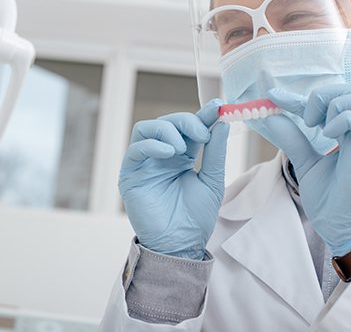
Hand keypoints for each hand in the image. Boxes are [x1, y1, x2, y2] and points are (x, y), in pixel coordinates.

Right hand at [119, 99, 229, 259]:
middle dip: (186, 121)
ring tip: (183, 148)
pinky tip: (170, 153)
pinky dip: (152, 144)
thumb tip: (220, 122)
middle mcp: (161, 155)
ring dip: (167, 129)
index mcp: (181, 156)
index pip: (189, 127)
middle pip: (167, 122)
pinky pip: (136, 149)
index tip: (218, 106)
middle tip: (203, 133)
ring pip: (146, 128)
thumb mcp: (211, 180)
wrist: (180, 244)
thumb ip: (214, 152)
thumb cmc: (195, 217)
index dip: (202, 114)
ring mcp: (144, 163)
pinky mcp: (131, 174)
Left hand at [267, 84, 350, 256]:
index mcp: (347, 133)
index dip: (298, 96)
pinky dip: (341, 119)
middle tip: (306, 117)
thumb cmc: (331, 200)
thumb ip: (293, 139)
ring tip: (317, 125)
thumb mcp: (305, 163)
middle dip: (323, 94)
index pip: (327, 102)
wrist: (343, 228)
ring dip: (333, 103)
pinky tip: (328, 135)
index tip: (274, 96)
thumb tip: (272, 117)